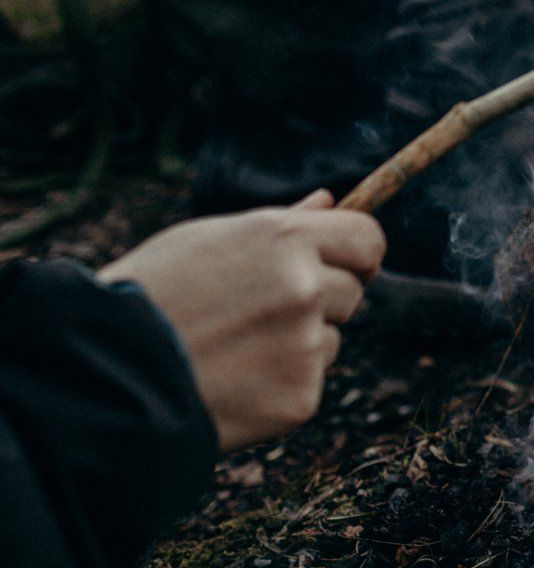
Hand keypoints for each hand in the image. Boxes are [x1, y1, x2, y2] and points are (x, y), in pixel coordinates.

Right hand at [99, 190, 384, 449]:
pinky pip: (310, 381)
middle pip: (353, 291)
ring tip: (232, 350)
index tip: (347, 264)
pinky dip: (280, 385)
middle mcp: (304, 288)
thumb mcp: (207, 240)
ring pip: (331, 338)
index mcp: (283, 239)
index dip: (358, 253)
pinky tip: (232, 384)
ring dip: (299, 343)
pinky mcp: (300, 398)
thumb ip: (280, 223)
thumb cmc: (149, 295)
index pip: (368, 238)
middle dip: (321, 300)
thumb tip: (329, 199)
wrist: (100, 378)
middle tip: (256, 315)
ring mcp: (304, 345)